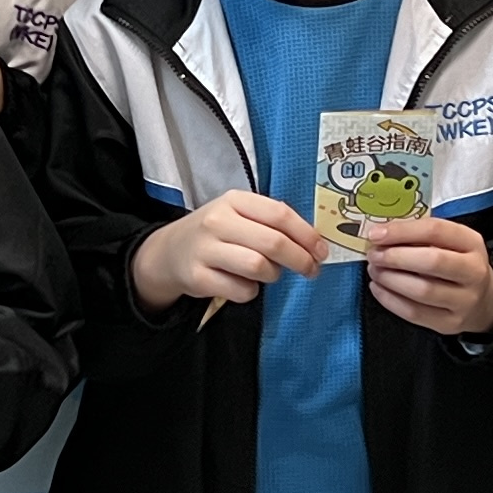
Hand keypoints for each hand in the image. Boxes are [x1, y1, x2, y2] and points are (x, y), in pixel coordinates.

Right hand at [131, 190, 322, 312]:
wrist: (170, 252)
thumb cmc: (217, 233)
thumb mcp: (239, 215)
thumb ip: (271, 223)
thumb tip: (314, 243)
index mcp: (234, 200)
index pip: (279, 214)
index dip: (307, 234)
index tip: (322, 250)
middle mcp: (218, 221)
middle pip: (273, 242)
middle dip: (300, 259)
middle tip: (311, 270)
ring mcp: (206, 250)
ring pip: (259, 267)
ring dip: (273, 275)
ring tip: (269, 273)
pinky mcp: (198, 278)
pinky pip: (242, 290)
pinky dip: (251, 291)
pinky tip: (243, 283)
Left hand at [360, 210, 492, 336]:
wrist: (482, 300)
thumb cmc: (456, 262)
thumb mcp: (449, 242)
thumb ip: (420, 235)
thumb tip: (381, 234)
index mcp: (472, 243)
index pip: (436, 231)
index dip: (402, 231)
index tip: (376, 234)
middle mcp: (473, 272)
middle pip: (432, 262)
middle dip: (396, 257)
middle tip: (374, 255)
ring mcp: (464, 301)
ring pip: (422, 290)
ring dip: (390, 279)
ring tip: (375, 270)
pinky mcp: (449, 323)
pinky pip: (414, 313)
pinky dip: (390, 300)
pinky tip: (378, 288)